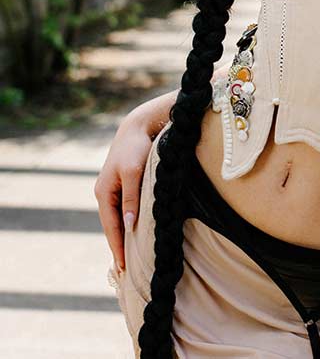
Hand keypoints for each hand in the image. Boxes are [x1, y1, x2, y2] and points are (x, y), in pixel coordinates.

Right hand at [94, 114, 154, 273]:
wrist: (138, 126)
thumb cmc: (137, 148)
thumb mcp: (134, 173)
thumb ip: (131, 199)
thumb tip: (129, 226)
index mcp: (103, 192)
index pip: (111, 227)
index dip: (117, 247)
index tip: (124, 267)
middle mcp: (105, 193)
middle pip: (112, 226)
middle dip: (118, 246)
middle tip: (126, 271)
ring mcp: (113, 189)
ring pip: (118, 218)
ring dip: (124, 236)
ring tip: (130, 257)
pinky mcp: (123, 184)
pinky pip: (124, 209)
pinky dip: (128, 222)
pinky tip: (134, 231)